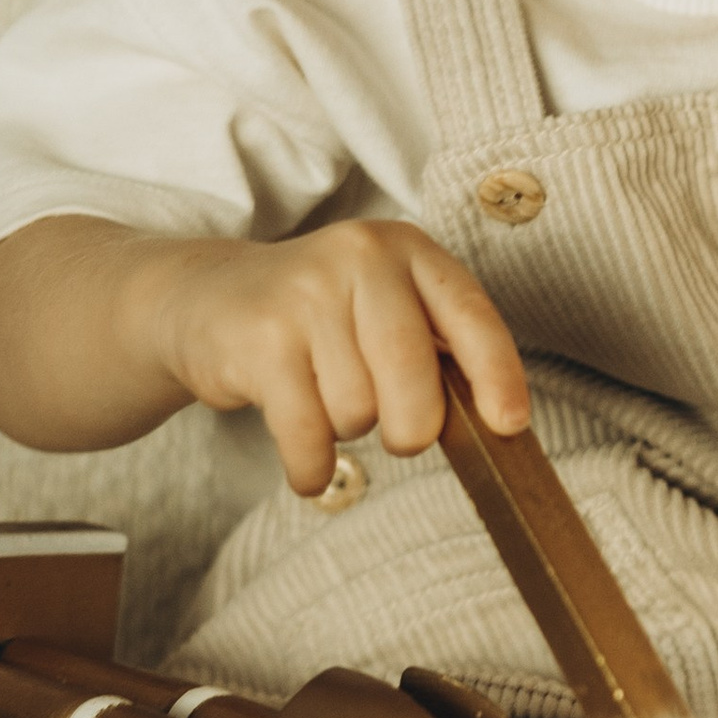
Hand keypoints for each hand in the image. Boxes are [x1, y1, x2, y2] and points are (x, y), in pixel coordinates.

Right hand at [152, 220, 529, 495]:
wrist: (207, 298)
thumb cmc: (319, 319)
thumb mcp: (385, 308)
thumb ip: (437, 349)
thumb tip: (497, 424)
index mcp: (407, 250)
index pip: (470, 315)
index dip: (497, 374)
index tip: (510, 424)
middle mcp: (359, 258)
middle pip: (413, 377)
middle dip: (412, 428)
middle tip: (398, 435)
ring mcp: (305, 293)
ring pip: (358, 410)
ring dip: (346, 431)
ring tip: (321, 400)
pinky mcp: (260, 338)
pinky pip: (308, 434)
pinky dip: (312, 467)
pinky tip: (308, 465)